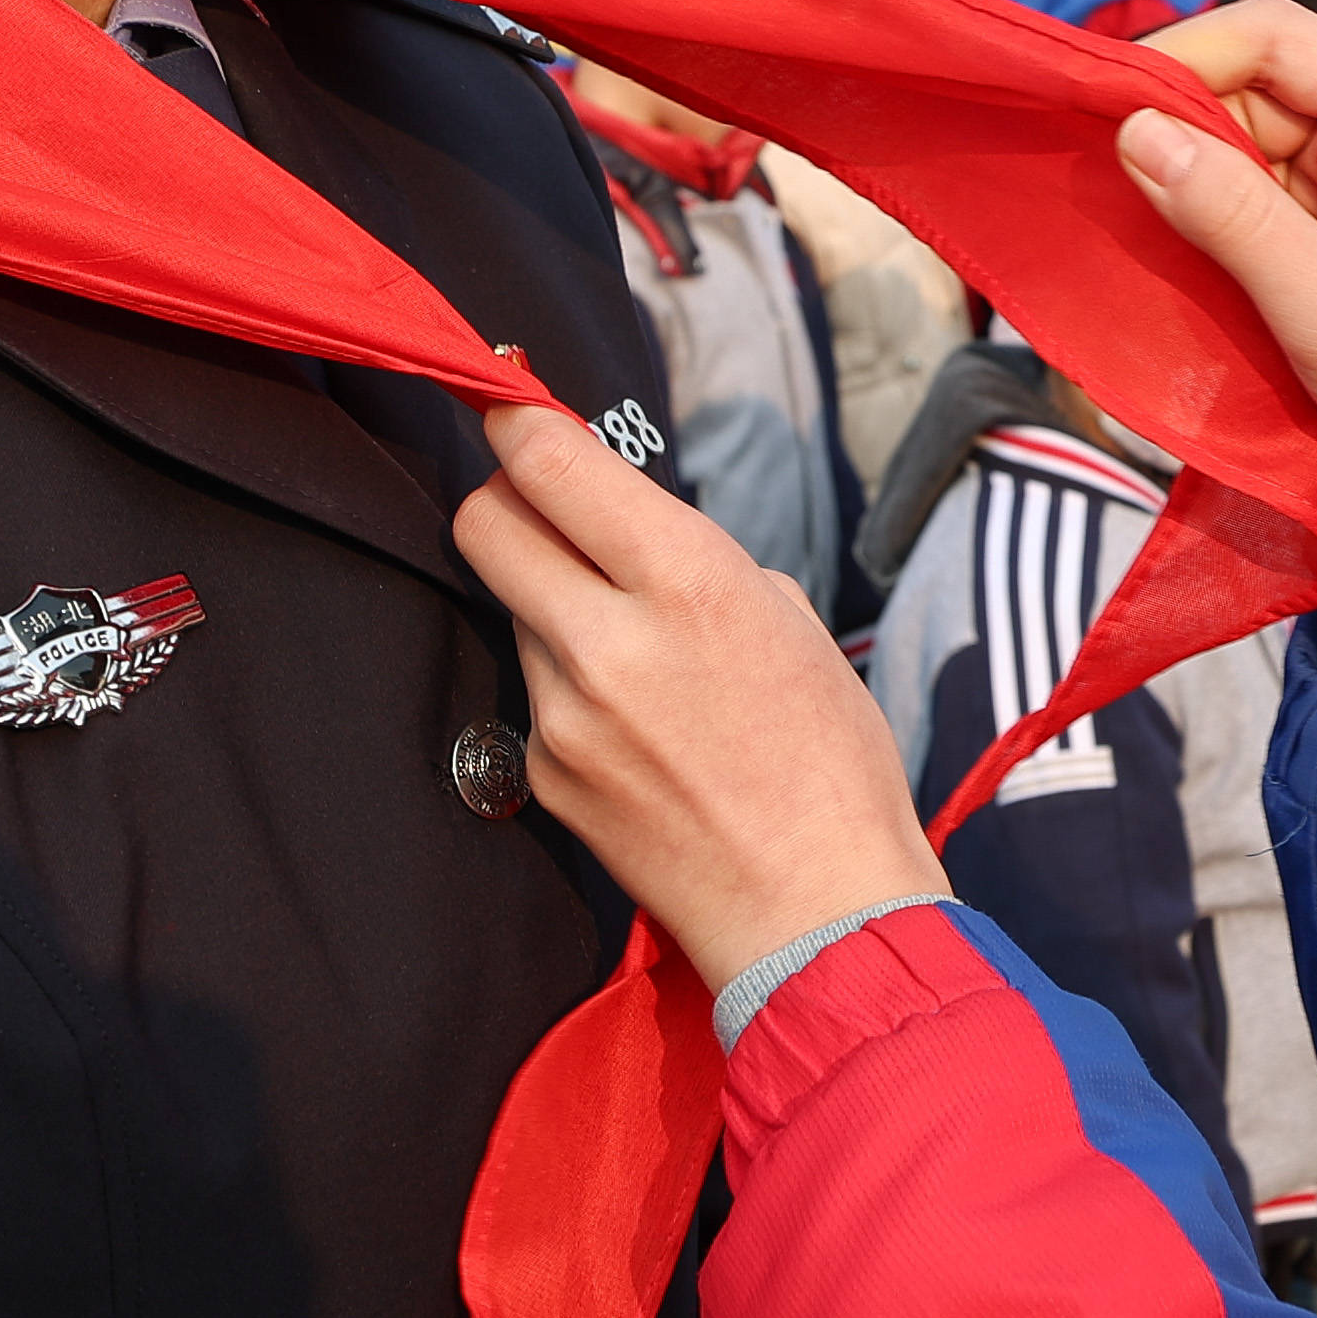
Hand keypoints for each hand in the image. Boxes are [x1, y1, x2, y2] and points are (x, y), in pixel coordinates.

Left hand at [456, 404, 942, 998]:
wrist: (819, 913)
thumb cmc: (833, 765)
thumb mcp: (789, 623)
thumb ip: (696, 563)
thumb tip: (624, 533)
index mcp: (688, 581)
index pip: (547, 463)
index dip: (514, 419)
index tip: (507, 404)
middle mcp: (608, 640)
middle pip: (484, 521)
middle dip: (505, 497)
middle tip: (544, 507)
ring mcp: (564, 714)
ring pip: (513, 610)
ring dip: (552, 604)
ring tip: (636, 654)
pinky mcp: (546, 774)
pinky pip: (531, 693)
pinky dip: (570, 688)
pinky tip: (638, 730)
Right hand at [1124, 2, 1316, 606]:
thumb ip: (1231, 216)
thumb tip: (1134, 130)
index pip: (1275, 35)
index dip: (1182, 55)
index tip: (1101, 107)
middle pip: (1249, 79)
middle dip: (1174, 123)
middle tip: (1100, 178)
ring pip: (1238, 134)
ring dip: (1183, 172)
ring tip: (1129, 220)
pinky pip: (1248, 185)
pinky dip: (1201, 210)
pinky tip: (1165, 242)